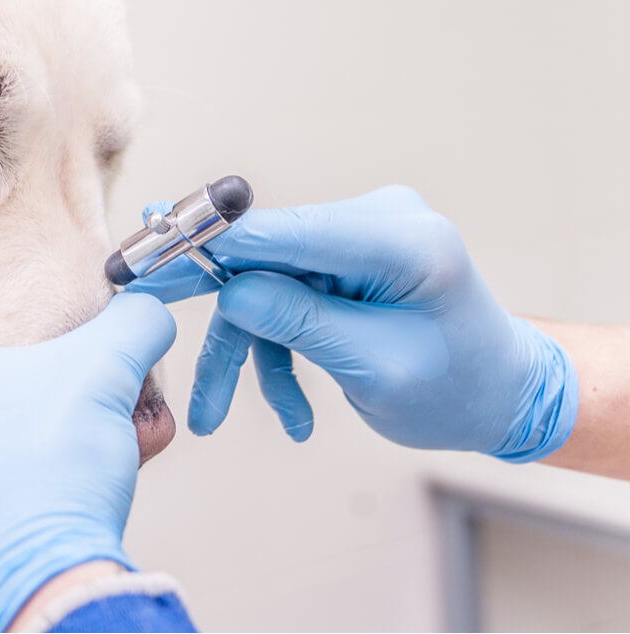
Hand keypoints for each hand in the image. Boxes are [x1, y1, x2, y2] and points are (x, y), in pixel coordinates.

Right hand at [129, 186, 577, 461]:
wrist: (501, 395)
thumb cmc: (456, 389)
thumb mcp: (376, 368)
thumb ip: (301, 322)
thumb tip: (229, 290)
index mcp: (399, 240)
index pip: (283, 230)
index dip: (208, 242)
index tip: (147, 255)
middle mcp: (377, 220)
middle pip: (265, 252)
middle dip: (206, 294)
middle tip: (137, 303)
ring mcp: (360, 236)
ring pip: (267, 281)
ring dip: (244, 349)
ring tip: (214, 417)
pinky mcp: (346, 257)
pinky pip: (287, 293)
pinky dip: (276, 347)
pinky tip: (292, 411)